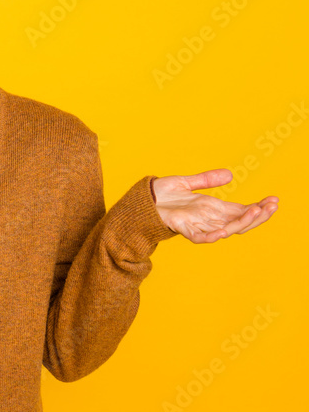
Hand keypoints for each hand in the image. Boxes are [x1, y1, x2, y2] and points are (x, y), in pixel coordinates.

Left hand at [152, 169, 278, 243]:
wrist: (139, 201)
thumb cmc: (161, 195)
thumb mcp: (187, 183)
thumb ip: (207, 180)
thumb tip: (230, 174)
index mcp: (211, 209)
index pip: (241, 211)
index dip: (258, 207)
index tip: (274, 200)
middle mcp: (207, 219)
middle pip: (239, 222)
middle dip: (258, 215)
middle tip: (272, 205)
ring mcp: (197, 225)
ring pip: (225, 230)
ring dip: (242, 222)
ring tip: (256, 211)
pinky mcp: (182, 228)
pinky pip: (200, 237)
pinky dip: (212, 236)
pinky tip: (224, 232)